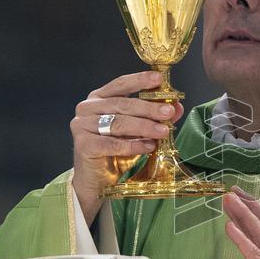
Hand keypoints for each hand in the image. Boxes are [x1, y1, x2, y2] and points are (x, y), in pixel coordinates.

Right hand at [69, 71, 183, 223]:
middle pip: (122, 104)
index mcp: (99, 98)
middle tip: (168, 113)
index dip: (140, 80)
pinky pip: (113, 143)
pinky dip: (133, 145)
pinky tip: (148, 147)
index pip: (120, 84)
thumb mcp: (137, 132)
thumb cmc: (115, 152)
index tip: (158, 79)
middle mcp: (87, 108)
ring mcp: (82, 126)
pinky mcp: (83, 145)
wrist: (96, 179)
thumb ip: (154, 118)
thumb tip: (176, 108)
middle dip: (148, 108)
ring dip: (144, 127)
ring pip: (118, 123)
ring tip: (163, 132)